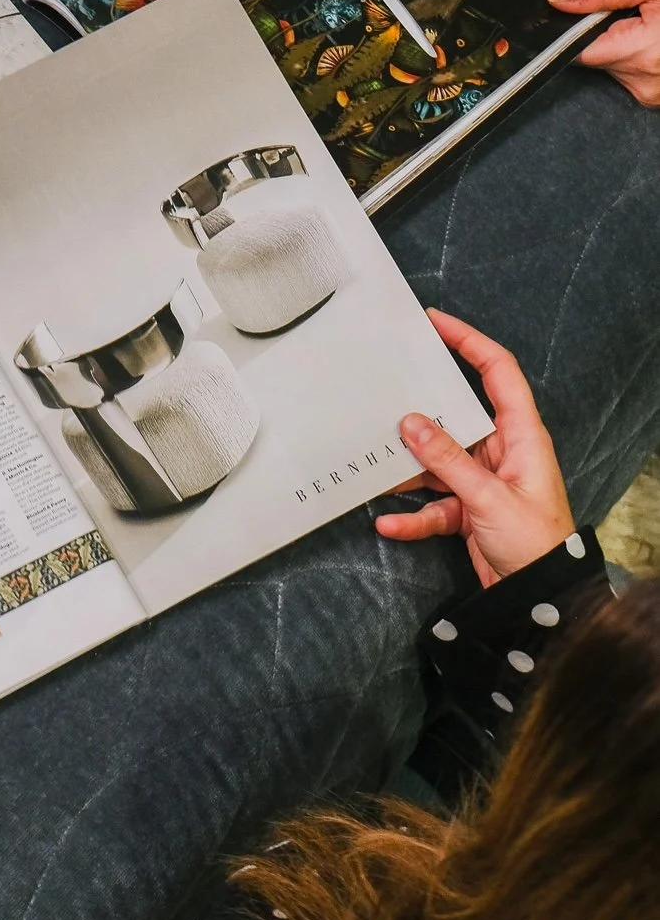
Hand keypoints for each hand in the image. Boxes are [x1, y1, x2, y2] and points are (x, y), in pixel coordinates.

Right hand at [375, 310, 573, 586]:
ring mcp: (484, 481)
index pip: (498, 372)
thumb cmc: (536, 544)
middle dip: (422, 410)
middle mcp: (502, 452)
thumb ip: (447, 460)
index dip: (470, 341)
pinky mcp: (470, 510)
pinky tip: (389, 522)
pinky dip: (412, 515)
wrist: (542, 597)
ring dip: (409, 469)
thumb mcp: (488, 497)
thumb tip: (411, 423)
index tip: (436, 322)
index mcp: (521, 436)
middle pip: (457, 416)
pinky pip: (434, 504)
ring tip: (375, 464)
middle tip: (387, 388)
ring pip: (438, 462)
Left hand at [547, 0, 659, 105]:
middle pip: (595, 56)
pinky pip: (633, 73)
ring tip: (653, 21)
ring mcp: (654, 96)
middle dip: (604, 29)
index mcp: (644, 53)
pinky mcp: (659, 98)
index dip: (572, 28)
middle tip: (636, 7)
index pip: (577, 50)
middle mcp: (646, 84)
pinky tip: (658, 37)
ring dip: (622, 42)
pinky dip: (638, 54)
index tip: (581, 9)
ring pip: (614, 65)